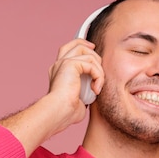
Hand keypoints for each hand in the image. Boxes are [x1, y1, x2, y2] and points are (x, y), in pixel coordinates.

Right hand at [0, 39, 104, 156]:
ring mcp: (63, 62)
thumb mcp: (79, 100)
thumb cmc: (66, 113)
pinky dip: (98, 76)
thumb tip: (94, 93)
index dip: (82, 45)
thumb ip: (85, 91)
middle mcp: (58, 64)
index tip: (94, 50)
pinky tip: (96, 89)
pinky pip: (91, 63)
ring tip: (97, 86)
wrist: (58, 112)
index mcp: (58, 71)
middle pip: (77, 43)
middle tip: (100, 72)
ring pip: (88, 53)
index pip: (69, 50)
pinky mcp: (69, 64)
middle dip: (94, 53)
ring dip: (99, 69)